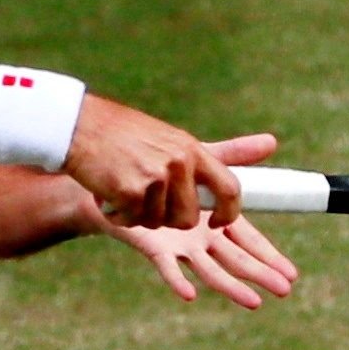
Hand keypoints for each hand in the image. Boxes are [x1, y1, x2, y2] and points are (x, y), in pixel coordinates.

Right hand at [66, 93, 244, 228]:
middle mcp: (178, 163)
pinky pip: (131, 220)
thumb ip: (214, 152)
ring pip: (157, 221)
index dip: (228, 213)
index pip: (229, 188)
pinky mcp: (130, 191)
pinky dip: (117, 214)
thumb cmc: (124, 135)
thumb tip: (269, 144)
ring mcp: (155, 177)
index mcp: (192, 150)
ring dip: (138, 215)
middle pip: (188, 217)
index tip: (216, 222)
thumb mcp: (173, 139)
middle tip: (147, 203)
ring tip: (123, 190)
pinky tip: (107, 194)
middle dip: (168, 219)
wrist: (79, 127)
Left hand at [113, 133, 300, 305]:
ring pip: (210, 269)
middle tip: (284, 290)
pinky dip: (178, 280)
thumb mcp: (201, 161)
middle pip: (237, 259)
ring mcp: (180, 247)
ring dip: (231, 286)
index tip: (291, 273)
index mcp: (217, 220)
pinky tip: (189, 294)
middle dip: (261, 274)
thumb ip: (235, 154)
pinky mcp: (155, 249)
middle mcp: (202, 239)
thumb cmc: (162, 173)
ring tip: (254, 302)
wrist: (118, 182)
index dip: (270, 255)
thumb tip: (272, 141)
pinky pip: (167, 267)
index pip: (251, 240)